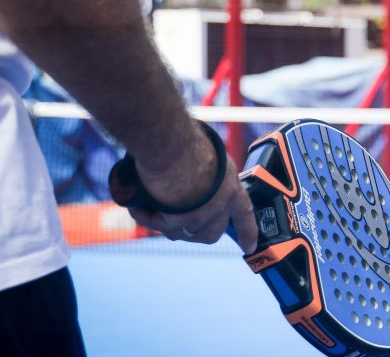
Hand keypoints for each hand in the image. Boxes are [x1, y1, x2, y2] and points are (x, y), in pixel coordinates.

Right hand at [127, 134, 258, 254]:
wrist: (171, 144)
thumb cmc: (187, 142)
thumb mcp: (210, 157)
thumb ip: (208, 176)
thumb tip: (197, 182)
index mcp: (231, 187)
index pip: (244, 214)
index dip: (247, 232)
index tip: (250, 247)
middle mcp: (219, 206)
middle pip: (211, 233)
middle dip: (196, 230)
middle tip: (177, 216)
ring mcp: (199, 216)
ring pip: (181, 232)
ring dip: (166, 221)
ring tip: (153, 200)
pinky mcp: (177, 222)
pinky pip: (158, 225)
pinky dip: (146, 216)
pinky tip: (139, 204)